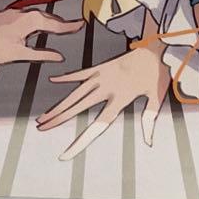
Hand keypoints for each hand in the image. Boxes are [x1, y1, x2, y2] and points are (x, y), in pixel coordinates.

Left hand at [0, 6, 82, 67]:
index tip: (81, 25)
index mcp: (30, 22)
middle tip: (73, 26)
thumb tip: (59, 57)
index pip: (54, 25)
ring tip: (58, 27)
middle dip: (61, 23)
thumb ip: (41, 55)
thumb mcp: (19, 54)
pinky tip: (36, 24)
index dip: (68, 27)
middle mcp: (25, 14)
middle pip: (48, 17)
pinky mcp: (9, 15)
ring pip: (38, 15)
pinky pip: (29, 15)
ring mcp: (16, 12)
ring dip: (49, 21)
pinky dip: (39, 19)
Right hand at [36, 43, 169, 160]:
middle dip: (59, 118)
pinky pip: (81, 73)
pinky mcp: (102, 65)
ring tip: (44, 115)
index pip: (98, 126)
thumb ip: (149, 119)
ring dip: (59, 104)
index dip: (80, 142)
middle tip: (41, 127)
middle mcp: (107, 87)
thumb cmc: (158, 72)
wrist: (156, 44)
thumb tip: (149, 143)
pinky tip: (53, 79)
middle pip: (78, 106)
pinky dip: (68, 77)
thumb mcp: (157, 96)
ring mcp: (102, 75)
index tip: (65, 154)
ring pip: (76, 92)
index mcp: (121, 98)